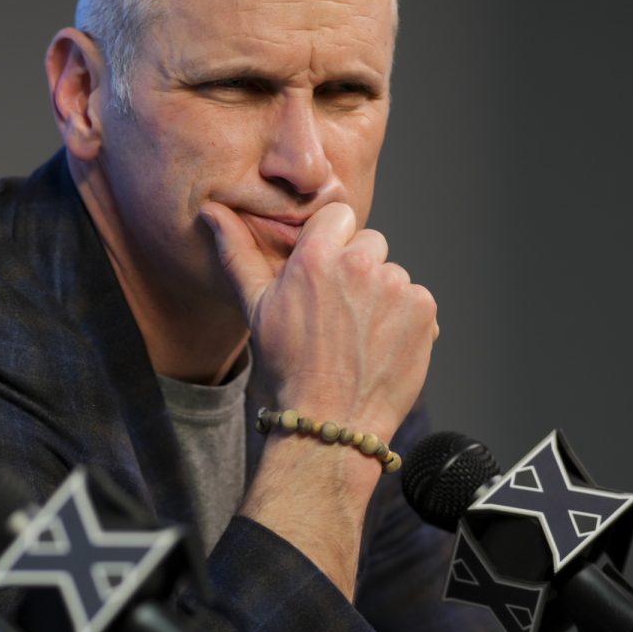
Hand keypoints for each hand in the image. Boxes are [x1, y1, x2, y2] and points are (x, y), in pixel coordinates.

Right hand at [201, 202, 436, 443]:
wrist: (331, 420)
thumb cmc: (288, 366)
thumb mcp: (256, 306)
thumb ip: (237, 252)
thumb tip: (211, 211)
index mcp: (316, 256)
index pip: (338, 216)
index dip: (333, 243)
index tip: (327, 274)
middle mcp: (359, 264)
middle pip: (369, 244)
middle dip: (358, 270)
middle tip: (341, 313)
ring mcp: (395, 286)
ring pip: (393, 275)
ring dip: (382, 297)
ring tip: (361, 336)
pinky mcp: (422, 309)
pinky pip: (416, 300)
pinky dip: (405, 320)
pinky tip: (381, 346)